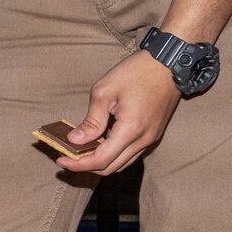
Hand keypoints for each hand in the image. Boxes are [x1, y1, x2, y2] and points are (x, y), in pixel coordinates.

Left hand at [56, 51, 182, 176]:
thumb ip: (91, 120)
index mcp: (131, 129)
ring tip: (81, 152)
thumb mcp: (105, 91)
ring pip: (122, 163)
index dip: (79, 164)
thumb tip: (75, 140)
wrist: (169, 63)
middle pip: (111, 168)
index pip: (101, 160)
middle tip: (67, 158)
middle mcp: (144, 140)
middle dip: (87, 167)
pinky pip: (131, 154)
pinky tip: (100, 143)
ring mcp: (151, 139)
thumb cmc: (136, 72)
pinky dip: (114, 155)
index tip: (61, 161)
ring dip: (101, 162)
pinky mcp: (153, 134)